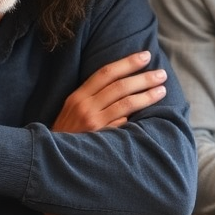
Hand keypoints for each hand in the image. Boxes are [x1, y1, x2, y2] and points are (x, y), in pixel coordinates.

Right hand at [51, 51, 166, 132]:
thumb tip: (123, 85)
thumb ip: (92, 97)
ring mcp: (92, 122)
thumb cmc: (67, 132)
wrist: (52, 158)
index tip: (145, 56)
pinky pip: (122, 124)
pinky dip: (134, 118)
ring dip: (147, 96)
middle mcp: (85, 106)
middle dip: (143, 78)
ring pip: (125, 103)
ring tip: (162, 90)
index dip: (127, 63)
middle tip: (161, 73)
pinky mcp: (100, 137)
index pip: (105, 73)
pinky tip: (150, 115)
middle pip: (119, 86)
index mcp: (78, 95)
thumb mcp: (73, 109)